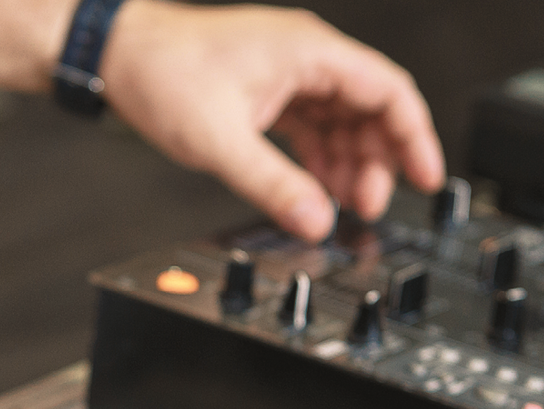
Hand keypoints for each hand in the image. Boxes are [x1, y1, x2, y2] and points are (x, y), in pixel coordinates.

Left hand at [99, 1, 445, 239]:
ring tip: (342, 205)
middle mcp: (306, 56)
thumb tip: (315, 221)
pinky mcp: (269, 87)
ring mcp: (288, 71)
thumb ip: (272, 185)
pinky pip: (312, 123)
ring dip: (347, 162)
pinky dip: (319, 156)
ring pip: (341, 118)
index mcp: (309, 52)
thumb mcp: (220, 141)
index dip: (415, 138)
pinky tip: (317, 187)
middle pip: (370, 108)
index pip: (388, 92)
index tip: (427, 178)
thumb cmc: (161, 72)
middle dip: (377, 161)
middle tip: (368, 207)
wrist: (116, 53)